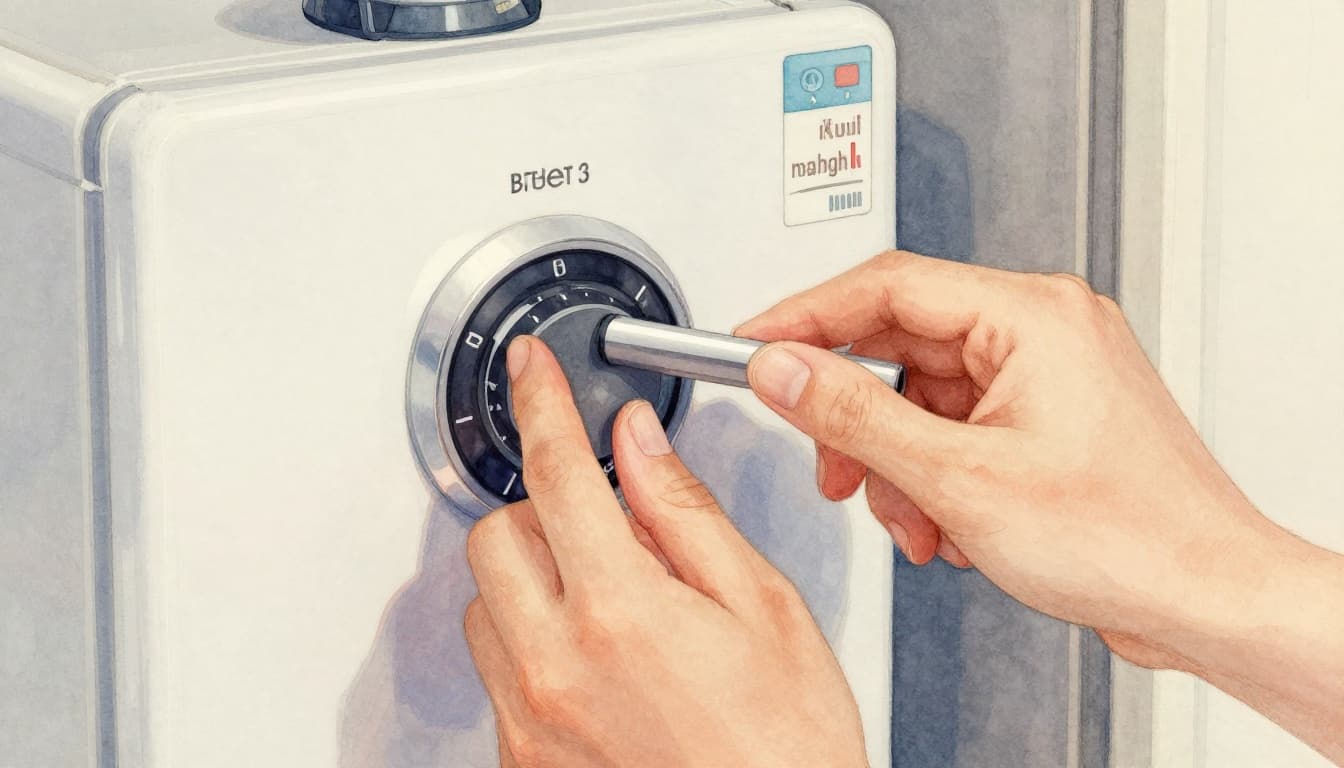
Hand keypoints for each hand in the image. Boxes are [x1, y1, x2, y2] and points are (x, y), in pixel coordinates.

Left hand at [464, 336, 868, 767]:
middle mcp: (554, 667)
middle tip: (609, 528)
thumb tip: (638, 444)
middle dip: (544, 511)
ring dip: (533, 581)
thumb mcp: (763, 610)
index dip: (540, 404)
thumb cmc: (788, 752)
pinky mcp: (521, 763)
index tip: (528, 370)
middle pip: (496, 536)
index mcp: (621, 611)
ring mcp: (528, 722)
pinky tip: (602, 665)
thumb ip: (687, 514)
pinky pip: (497, 674)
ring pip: (485, 606)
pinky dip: (534, 645)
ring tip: (610, 604)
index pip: (557, 473)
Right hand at [734, 251, 1278, 665]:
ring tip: (913, 520)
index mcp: (1030, 315)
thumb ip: (853, 413)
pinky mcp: (1046, 419)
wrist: (1206, 597)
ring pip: (924, 399)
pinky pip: (957, 429)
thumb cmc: (1128, 536)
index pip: (884, 286)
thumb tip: (783, 369)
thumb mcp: (958, 475)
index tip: (754, 344)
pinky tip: (947, 526)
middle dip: (859, 421)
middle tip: (830, 463)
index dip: (805, 317)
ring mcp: (1046, 376)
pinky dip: (935, 478)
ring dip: (899, 465)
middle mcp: (1041, 331)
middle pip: (901, 347)